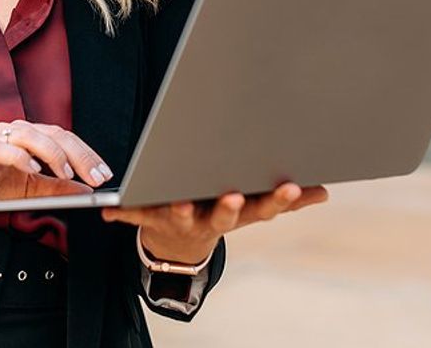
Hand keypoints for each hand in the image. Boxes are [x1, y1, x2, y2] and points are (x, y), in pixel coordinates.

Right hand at [0, 120, 113, 222]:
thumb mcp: (31, 189)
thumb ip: (57, 187)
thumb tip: (86, 191)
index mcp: (30, 137)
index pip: (65, 139)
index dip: (87, 155)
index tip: (103, 173)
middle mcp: (16, 132)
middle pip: (56, 135)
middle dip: (79, 156)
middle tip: (95, 176)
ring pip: (34, 137)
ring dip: (55, 155)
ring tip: (67, 174)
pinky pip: (6, 150)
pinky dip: (22, 158)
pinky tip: (34, 170)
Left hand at [101, 182, 328, 264]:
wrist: (178, 246)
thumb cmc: (218, 211)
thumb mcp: (253, 207)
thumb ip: (286, 200)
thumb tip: (323, 191)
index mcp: (239, 212)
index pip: (265, 208)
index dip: (279, 199)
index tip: (291, 185)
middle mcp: (211, 220)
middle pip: (224, 215)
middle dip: (229, 206)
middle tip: (234, 196)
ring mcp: (181, 220)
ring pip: (181, 215)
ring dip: (179, 209)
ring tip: (177, 200)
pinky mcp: (151, 217)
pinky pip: (135, 214)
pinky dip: (121, 212)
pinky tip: (107, 211)